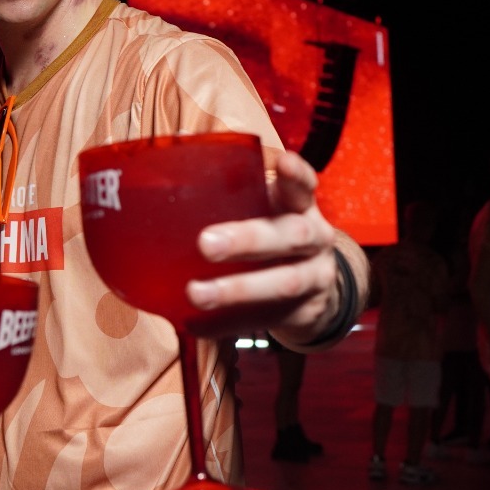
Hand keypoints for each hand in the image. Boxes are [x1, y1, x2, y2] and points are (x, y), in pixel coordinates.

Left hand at [183, 151, 360, 342]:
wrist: (316, 290)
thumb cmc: (274, 238)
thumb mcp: (268, 212)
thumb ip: (238, 197)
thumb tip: (173, 168)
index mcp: (300, 207)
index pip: (303, 186)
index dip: (296, 175)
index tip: (282, 164)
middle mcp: (315, 239)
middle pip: (291, 235)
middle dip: (248, 239)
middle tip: (206, 243)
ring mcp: (315, 278)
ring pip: (283, 282)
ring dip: (237, 289)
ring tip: (197, 293)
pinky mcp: (304, 313)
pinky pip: (265, 320)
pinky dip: (229, 323)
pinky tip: (199, 325)